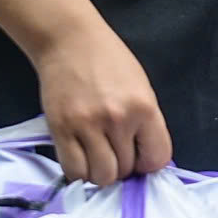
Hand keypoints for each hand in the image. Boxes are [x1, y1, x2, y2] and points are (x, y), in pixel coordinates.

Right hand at [33, 19, 171, 185]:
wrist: (69, 40)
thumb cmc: (108, 61)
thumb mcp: (141, 88)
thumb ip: (146, 124)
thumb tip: (144, 160)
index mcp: (143, 108)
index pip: (156, 159)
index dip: (148, 163)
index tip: (139, 156)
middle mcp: (117, 119)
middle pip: (126, 170)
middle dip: (123, 167)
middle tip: (114, 151)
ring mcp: (87, 126)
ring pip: (101, 176)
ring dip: (101, 172)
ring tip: (98, 155)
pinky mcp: (61, 130)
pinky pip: (73, 170)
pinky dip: (79, 172)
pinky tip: (81, 158)